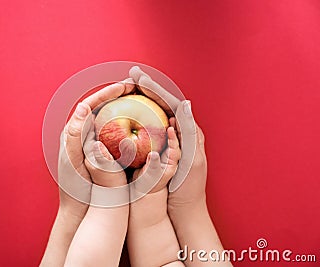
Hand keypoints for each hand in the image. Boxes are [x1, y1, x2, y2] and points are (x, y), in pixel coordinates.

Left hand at [40, 79, 134, 266]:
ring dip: (123, 106)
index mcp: (73, 132)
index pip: (90, 105)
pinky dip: (127, 123)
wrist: (80, 208)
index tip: (124, 87)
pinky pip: (115, 132)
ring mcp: (94, 142)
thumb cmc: (75, 186)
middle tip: (135, 88)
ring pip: (110, 118)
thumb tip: (82, 108)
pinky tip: (139, 122)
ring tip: (138, 98)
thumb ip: (74, 135)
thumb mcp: (73, 160)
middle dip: (117, 95)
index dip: (107, 93)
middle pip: (101, 107)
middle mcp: (83, 134)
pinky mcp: (102, 151)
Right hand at [129, 66, 202, 199]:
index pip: (170, 103)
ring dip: (142, 98)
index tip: (138, 77)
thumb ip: (189, 133)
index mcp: (189, 131)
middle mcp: (179, 131)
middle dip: (146, 88)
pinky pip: (148, 128)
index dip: (154, 88)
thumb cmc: (189, 187)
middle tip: (131, 75)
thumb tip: (184, 103)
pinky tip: (128, 111)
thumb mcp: (192, 160)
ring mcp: (168, 139)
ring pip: (154, 113)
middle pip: (161, 103)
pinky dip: (139, 116)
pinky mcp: (160, 149)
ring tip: (129, 86)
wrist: (183, 209)